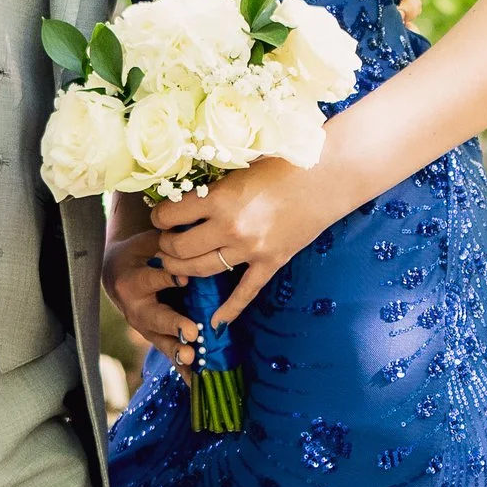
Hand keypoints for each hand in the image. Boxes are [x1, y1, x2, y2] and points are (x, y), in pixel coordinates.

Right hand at [103, 226, 198, 370]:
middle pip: (156, 318)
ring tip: (194, 358)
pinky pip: (169, 355)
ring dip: (178, 351)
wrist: (116, 273)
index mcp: (132, 281)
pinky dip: (183, 370)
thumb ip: (164, 243)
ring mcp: (145, 328)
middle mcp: (136, 309)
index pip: (151, 279)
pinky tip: (198, 384)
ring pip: (161, 341)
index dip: (167, 278)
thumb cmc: (138, 254)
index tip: (183, 279)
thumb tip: (190, 240)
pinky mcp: (155, 338)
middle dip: (174, 325)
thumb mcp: (145, 243)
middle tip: (191, 332)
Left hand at [150, 158, 334, 326]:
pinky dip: (229, 310)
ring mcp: (251, 250)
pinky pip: (246, 292)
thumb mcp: (239, 167)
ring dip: (182, 269)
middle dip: (166, 246)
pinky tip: (215, 323)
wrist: (327, 176)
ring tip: (175, 264)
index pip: (170, 215)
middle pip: (180, 248)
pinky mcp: (271, 262)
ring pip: (202, 270)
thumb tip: (182, 192)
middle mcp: (231, 228)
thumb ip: (213, 185)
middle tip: (166, 240)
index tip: (160, 216)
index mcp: (219, 199)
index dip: (159, 217)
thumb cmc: (282, 163)